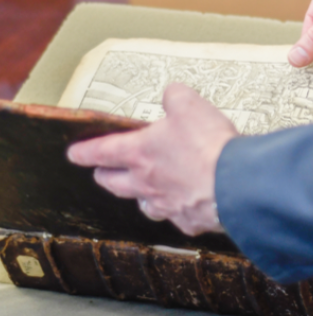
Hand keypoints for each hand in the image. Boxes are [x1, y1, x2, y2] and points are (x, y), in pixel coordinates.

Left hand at [67, 84, 237, 235]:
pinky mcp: (188, 221)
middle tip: (104, 172)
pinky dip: (179, 211)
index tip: (74, 154)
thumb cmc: (208, 145)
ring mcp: (166, 205)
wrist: (234, 183)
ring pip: (143, 205)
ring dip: (140, 197)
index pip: (101, 152)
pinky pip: (177, 218)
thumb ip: (174, 96)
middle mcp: (146, 182)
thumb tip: (172, 94)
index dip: (85, 152)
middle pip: (114, 183)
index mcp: (139, 152)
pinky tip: (188, 205)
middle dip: (105, 176)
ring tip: (144, 192)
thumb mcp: (189, 104)